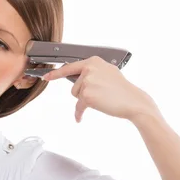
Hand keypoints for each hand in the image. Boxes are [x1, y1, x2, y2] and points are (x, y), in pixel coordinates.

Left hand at [43, 56, 158, 122]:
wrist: (133, 101)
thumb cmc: (122, 89)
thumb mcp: (108, 72)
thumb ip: (92, 70)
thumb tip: (78, 73)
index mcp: (93, 61)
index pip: (70, 67)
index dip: (56, 73)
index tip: (46, 77)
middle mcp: (89, 69)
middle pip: (74, 85)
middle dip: (83, 92)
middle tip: (101, 94)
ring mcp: (87, 81)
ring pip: (76, 95)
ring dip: (85, 100)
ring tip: (102, 99)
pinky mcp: (86, 95)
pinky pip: (78, 106)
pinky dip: (79, 113)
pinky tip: (80, 118)